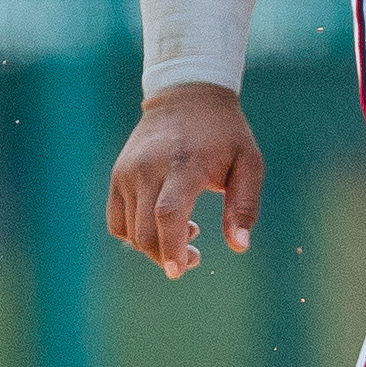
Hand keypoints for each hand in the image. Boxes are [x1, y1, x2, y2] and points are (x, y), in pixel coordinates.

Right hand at [107, 83, 262, 278]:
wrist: (187, 96)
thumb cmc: (225, 134)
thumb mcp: (249, 163)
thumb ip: (244, 205)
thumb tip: (239, 247)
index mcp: (184, 164)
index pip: (168, 213)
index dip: (171, 246)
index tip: (179, 270)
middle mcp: (149, 168)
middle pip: (145, 230)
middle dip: (166, 255)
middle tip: (194, 257)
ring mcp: (128, 172)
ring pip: (129, 230)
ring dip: (154, 246)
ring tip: (186, 231)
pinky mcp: (117, 175)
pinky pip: (116, 221)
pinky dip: (135, 235)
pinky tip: (160, 225)